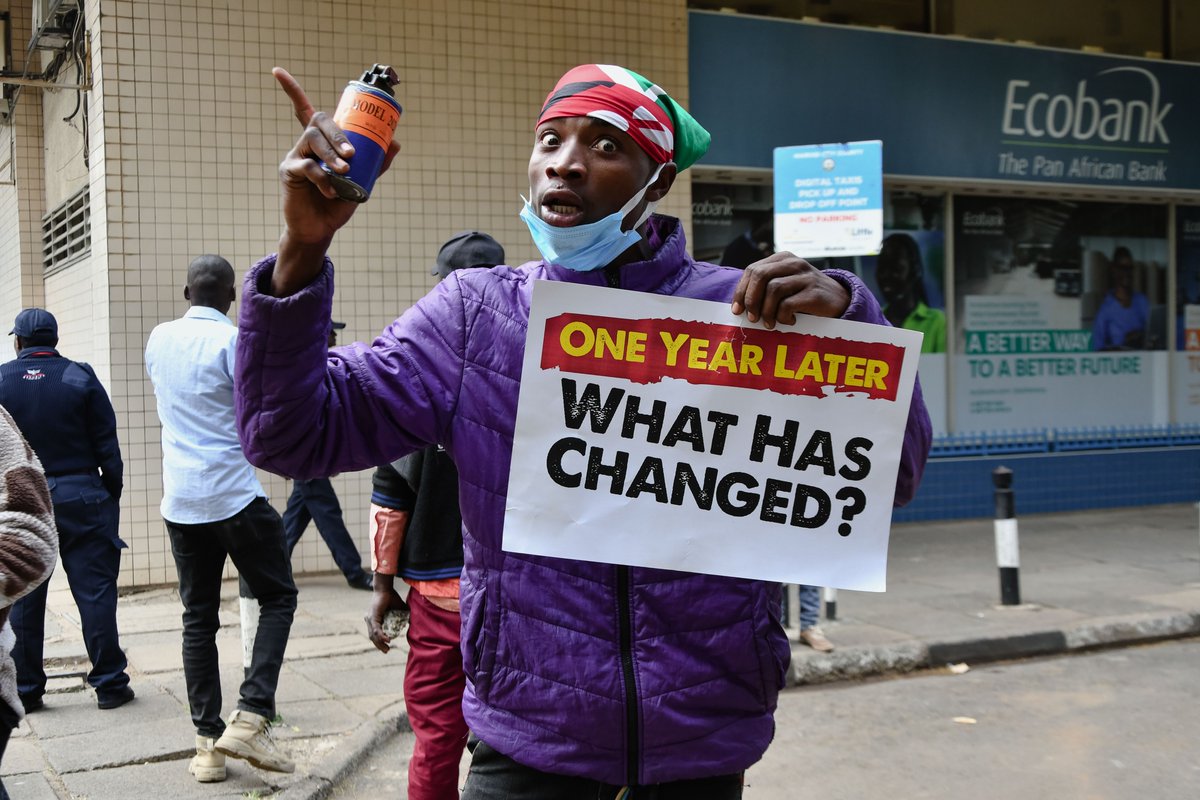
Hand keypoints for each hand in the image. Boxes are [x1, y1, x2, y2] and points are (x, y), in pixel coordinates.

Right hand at [270, 68, 401, 293]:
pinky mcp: (289, 173)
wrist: (320, 229)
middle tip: (352, 154)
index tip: (276, 70)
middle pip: (317, 120)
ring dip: (331, 153)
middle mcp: (305, 144)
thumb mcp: (362, 183)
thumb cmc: (338, 204)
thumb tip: (396, 143)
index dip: (291, 89)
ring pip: (311, 139)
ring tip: (345, 172)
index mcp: (321, 142)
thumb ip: (376, 163)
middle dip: (337, 133)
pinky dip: (322, 178)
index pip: (304, 108)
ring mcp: (295, 156)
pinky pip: (306, 166)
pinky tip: (332, 191)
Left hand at [364, 578, 408, 653]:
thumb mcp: (399, 609)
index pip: (375, 633)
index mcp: (374, 618)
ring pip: (373, 635)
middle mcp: (370, 620)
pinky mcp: (372, 617)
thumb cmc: (391, 596)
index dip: (379, 641)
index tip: (386, 647)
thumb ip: (403, 616)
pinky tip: (388, 640)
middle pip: (373, 636)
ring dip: (380, 643)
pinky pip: (376, 629)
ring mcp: (370, 619)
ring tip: (387, 648)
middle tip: (386, 651)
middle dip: (379, 645)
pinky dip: (381, 636)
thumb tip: (410, 622)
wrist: (386, 588)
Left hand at [731, 251, 849, 328]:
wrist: (839, 301)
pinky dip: (783, 316)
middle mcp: (794, 263)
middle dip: (751, 300)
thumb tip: (738, 305)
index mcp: (783, 259)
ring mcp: (806, 276)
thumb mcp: (785, 285)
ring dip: (766, 311)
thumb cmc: (805, 296)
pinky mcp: (814, 292)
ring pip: (773, 289)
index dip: (741, 291)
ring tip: (770, 323)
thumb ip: (765, 288)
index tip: (737, 310)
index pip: (753, 270)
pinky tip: (789, 321)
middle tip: (752, 318)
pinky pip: (788, 304)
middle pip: (760, 276)